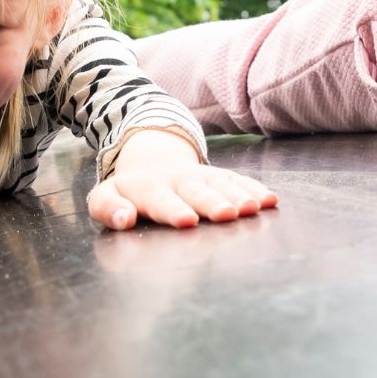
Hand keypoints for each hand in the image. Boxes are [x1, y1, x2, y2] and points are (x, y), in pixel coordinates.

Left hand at [87, 128, 277, 230]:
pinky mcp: (220, 177)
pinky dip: (255, 189)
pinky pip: (239, 181)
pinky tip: (271, 200)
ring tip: (253, 208)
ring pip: (222, 186)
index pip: (161, 200)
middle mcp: (179, 180)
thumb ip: (108, 208)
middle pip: (197, 192)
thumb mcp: (105, 195)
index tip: (187, 221)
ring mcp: (203, 177)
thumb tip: (125, 220)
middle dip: (212, 203)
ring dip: (238, 196)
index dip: (173, 209)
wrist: (152, 156)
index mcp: (149, 188)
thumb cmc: (129, 189)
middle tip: (227, 215)